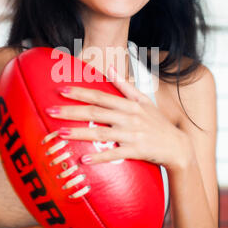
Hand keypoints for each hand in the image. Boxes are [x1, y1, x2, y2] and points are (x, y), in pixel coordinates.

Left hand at [45, 65, 191, 171]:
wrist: (177, 147)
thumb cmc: (157, 123)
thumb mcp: (144, 100)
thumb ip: (125, 85)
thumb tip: (111, 68)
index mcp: (129, 104)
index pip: (100, 96)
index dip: (80, 92)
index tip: (61, 90)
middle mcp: (129, 117)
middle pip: (95, 112)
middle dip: (71, 111)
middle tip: (50, 110)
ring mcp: (132, 134)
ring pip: (101, 132)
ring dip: (79, 133)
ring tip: (59, 133)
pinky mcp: (136, 151)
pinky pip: (114, 154)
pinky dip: (99, 157)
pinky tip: (83, 159)